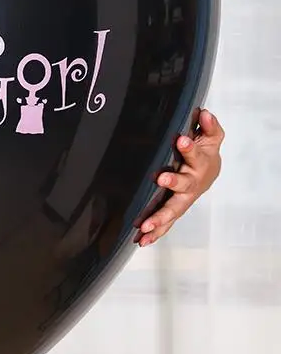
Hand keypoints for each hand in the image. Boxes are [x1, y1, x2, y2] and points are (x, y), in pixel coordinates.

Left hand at [138, 109, 223, 246]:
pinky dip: (156, 231)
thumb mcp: (210, 136)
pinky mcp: (175, 207)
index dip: (190, 146)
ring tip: (145, 226)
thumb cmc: (205, 151)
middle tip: (162, 178)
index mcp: (200, 163)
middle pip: (184, 184)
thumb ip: (209, 125)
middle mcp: (192, 182)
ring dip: (160, 217)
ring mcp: (183, 197)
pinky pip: (166, 222)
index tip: (182, 139)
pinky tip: (142, 240)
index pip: (195, 153)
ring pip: (173, 209)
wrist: (210, 171)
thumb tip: (205, 113)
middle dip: (173, 182)